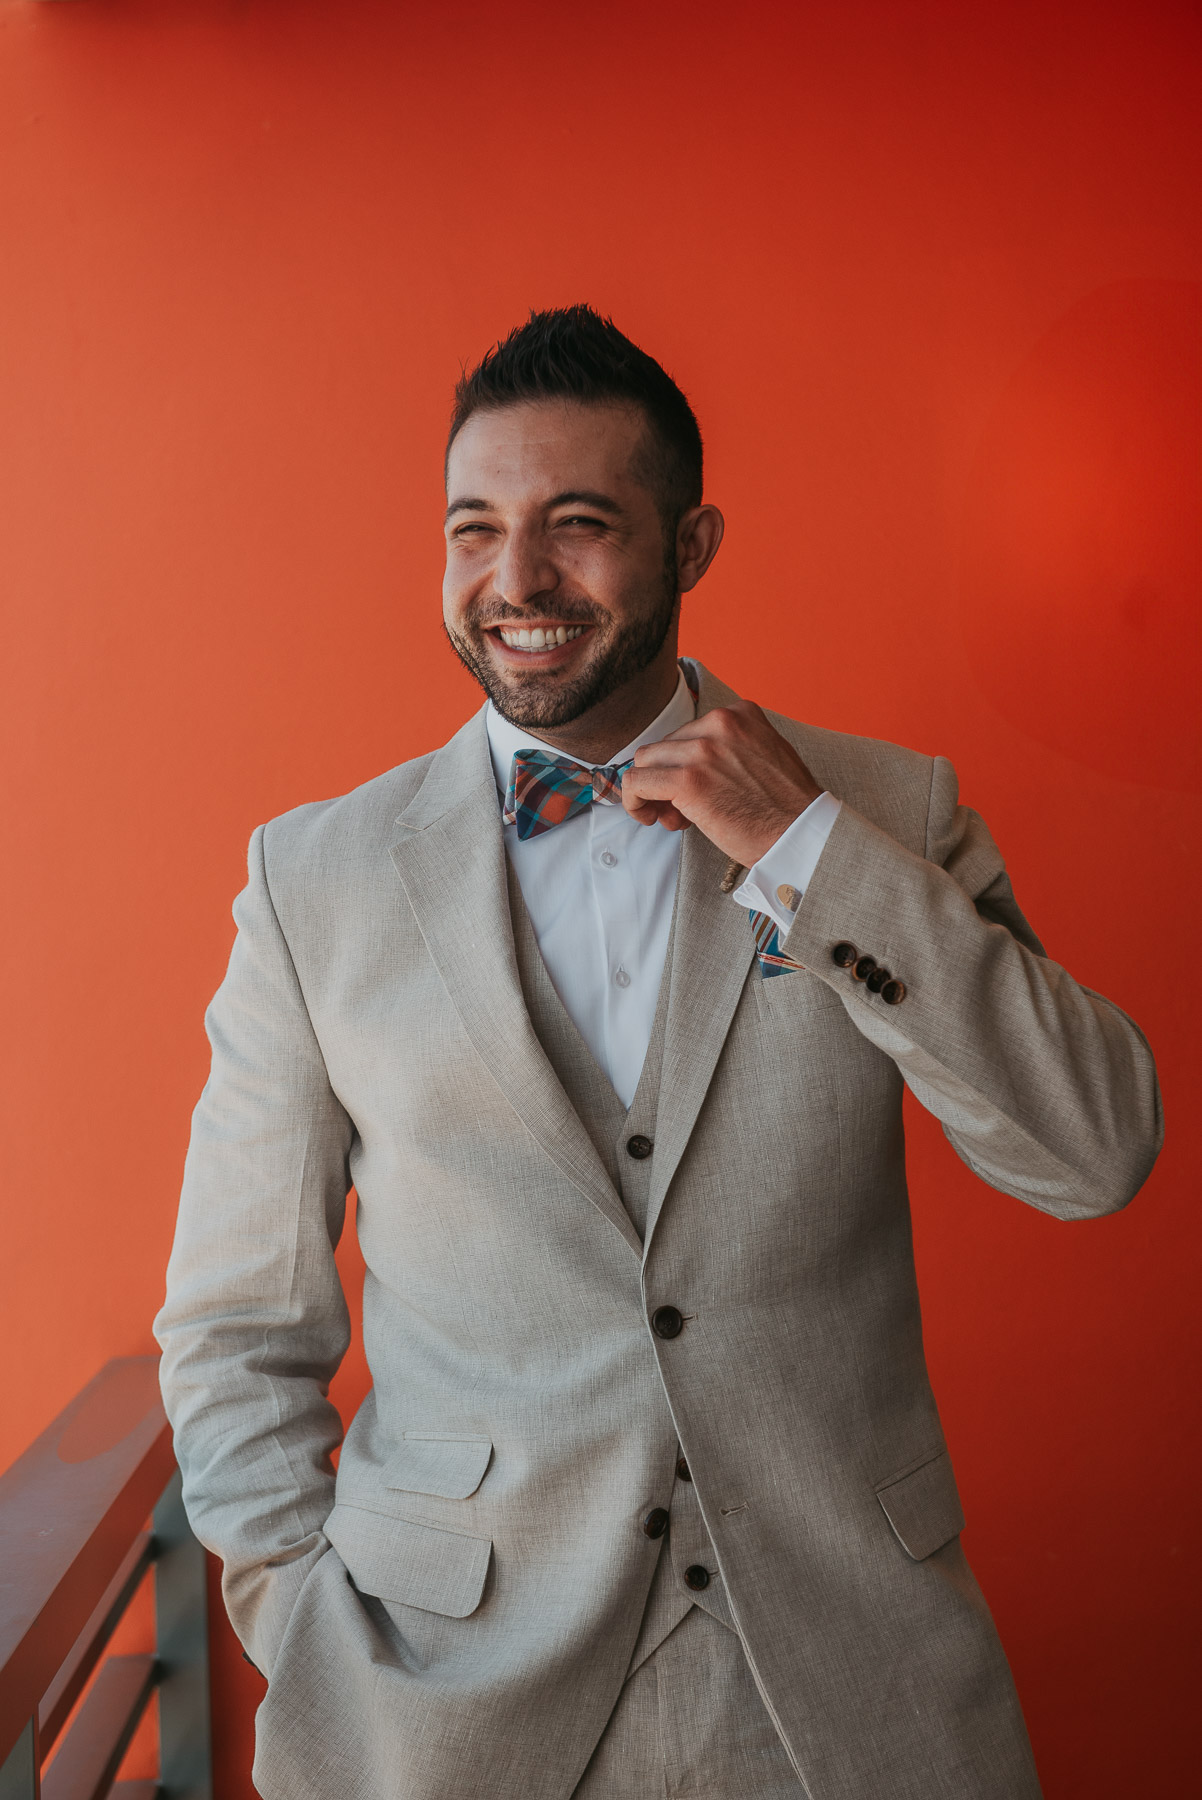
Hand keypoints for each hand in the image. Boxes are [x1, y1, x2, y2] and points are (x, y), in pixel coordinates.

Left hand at [621, 700, 822, 866]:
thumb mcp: (762, 757)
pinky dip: (634, 801)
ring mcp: (702, 750)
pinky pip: (636, 782)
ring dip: (651, 792)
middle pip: (664, 746)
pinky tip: (649, 818)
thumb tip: (681, 767)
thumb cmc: (785, 808)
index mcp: (740, 713)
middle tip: (679, 812)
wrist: (802, 835)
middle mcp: (720, 723)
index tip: (692, 792)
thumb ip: (726, 751)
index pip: (688, 732)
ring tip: (672, 819)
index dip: (682, 765)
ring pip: (645, 762)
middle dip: (665, 779)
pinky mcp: (688, 780)